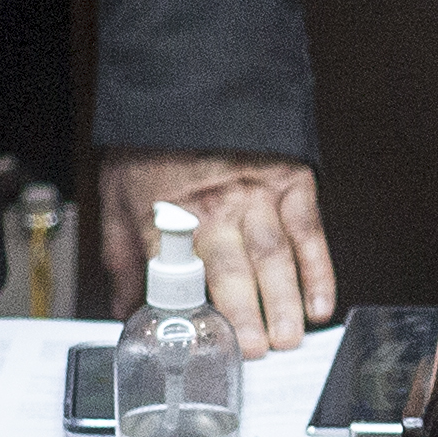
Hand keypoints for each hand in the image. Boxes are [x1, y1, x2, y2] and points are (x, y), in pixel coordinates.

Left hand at [94, 152, 334, 349]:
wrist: (188, 85)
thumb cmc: (151, 144)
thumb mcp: (117, 195)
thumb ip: (121, 255)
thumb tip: (124, 307)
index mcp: (168, 215)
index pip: (180, 273)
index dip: (193, 311)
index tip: (204, 341)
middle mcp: (214, 207)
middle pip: (234, 269)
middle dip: (247, 314)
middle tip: (259, 350)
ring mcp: (256, 194)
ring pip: (273, 255)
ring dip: (285, 300)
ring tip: (289, 338)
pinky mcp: (288, 181)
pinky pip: (308, 231)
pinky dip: (318, 269)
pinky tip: (320, 303)